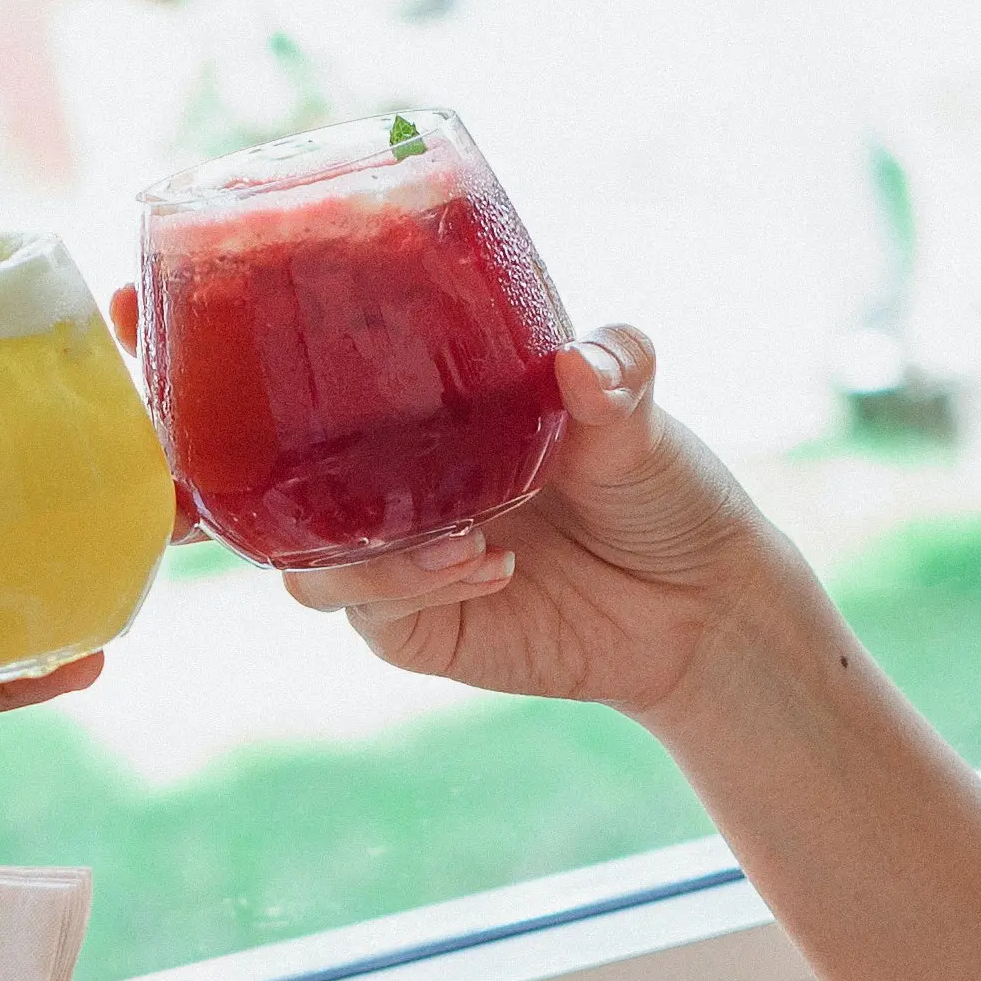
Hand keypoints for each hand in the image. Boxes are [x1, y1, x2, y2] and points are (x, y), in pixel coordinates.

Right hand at [261, 325, 802, 718]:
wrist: (702, 605)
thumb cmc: (662, 491)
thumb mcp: (640, 421)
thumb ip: (615, 377)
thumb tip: (578, 363)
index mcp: (424, 415)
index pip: (324, 390)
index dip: (279, 376)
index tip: (278, 350)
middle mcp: (395, 486)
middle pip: (280, 483)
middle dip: (278, 478)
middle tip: (346, 460)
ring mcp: (398, 560)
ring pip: (309, 560)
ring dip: (367, 550)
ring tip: (465, 538)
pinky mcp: (418, 629)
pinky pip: (368, 610)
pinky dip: (408, 587)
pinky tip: (488, 566)